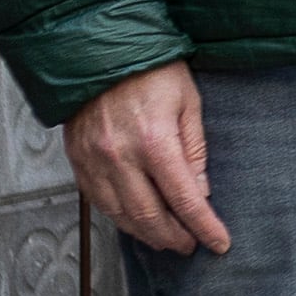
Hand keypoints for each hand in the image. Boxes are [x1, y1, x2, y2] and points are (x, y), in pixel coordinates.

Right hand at [69, 61, 232, 252]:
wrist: (99, 50)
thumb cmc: (150, 70)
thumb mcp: (188, 103)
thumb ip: (194, 151)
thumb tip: (200, 192)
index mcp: (154, 142)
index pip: (184, 199)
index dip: (204, 227)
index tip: (219, 243)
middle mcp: (120, 157)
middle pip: (149, 216)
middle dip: (174, 238)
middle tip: (190, 245)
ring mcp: (94, 161)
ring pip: (120, 215)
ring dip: (146, 234)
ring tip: (166, 239)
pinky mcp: (77, 159)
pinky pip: (98, 201)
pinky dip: (119, 217)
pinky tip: (134, 220)